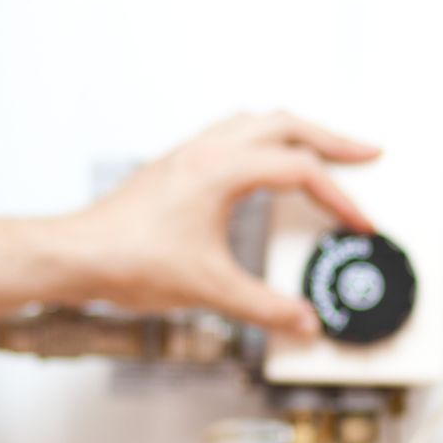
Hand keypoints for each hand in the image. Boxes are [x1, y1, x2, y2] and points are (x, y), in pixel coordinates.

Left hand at [67, 112, 380, 336]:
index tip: (359, 223)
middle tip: (367, 154)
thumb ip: (264, 307)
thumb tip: (303, 321)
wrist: (75, 255)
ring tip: (322, 150)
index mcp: (221, 170)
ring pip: (255, 121)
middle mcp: (206, 150)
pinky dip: (261, 140)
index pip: (299, 171)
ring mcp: (188, 153)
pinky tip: (263, 164)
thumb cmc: (127, 261)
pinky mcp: (175, 166)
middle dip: (332, 139)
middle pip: (285, 124)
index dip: (339, 198)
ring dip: (294, 132)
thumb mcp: (208, 290)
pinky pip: (230, 133)